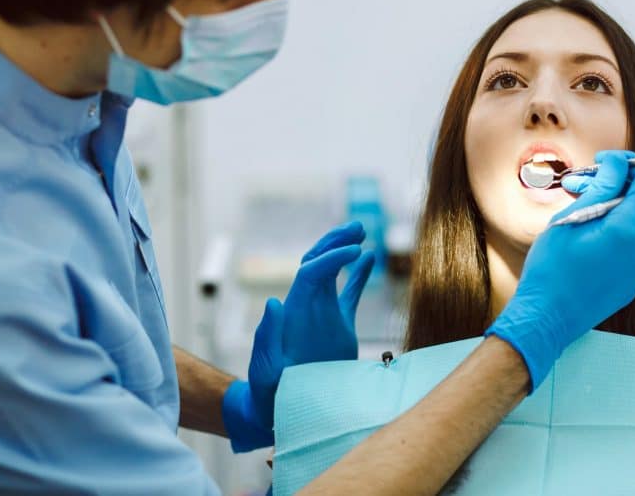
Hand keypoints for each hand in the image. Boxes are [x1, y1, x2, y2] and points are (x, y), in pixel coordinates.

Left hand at [221, 221, 374, 451]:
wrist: (280, 407)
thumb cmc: (268, 391)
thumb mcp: (265, 368)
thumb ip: (268, 337)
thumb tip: (274, 302)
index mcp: (292, 311)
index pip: (311, 272)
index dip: (332, 257)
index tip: (354, 250)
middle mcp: (306, 305)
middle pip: (319, 261)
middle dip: (336, 242)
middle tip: (358, 226)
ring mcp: (321, 312)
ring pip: (333, 272)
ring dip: (345, 250)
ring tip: (361, 232)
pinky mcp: (337, 326)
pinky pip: (349, 294)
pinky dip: (359, 277)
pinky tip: (370, 258)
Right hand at [485, 150, 634, 391]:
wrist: (545, 318)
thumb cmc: (551, 268)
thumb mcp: (570, 219)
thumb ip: (601, 187)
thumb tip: (620, 163)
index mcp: (628, 230)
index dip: (627, 164)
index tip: (602, 163)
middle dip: (609, 189)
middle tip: (576, 188)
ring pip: (629, 226)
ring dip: (607, 214)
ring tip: (574, 219)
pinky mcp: (630, 283)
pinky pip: (625, 249)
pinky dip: (607, 238)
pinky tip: (581, 245)